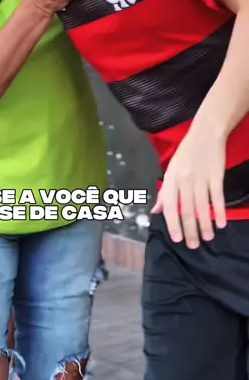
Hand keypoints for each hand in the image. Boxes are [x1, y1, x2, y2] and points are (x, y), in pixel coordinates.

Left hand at [151, 126, 226, 248]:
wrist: (206, 133)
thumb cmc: (186, 153)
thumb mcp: (171, 170)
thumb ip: (165, 192)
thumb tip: (156, 211)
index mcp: (171, 178)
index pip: (170, 206)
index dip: (173, 224)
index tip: (177, 239)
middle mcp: (184, 180)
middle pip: (187, 210)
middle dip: (190, 230)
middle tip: (193, 246)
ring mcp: (201, 178)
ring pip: (203, 207)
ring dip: (205, 225)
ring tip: (207, 238)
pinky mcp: (216, 176)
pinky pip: (218, 197)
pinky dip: (220, 212)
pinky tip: (222, 224)